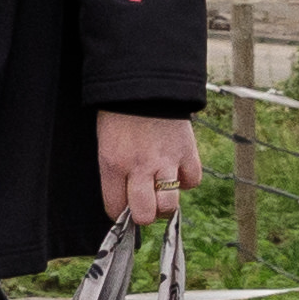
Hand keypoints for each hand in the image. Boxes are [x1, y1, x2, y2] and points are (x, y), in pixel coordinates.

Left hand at [97, 111, 202, 226]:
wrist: (144, 84)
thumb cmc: (119, 114)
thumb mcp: (106, 144)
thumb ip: (114, 173)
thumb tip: (125, 200)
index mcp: (112, 164)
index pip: (116, 209)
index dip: (121, 212)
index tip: (125, 207)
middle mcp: (139, 167)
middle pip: (145, 215)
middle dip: (145, 213)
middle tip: (146, 201)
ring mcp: (165, 161)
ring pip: (169, 206)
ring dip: (166, 202)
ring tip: (162, 190)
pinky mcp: (187, 152)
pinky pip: (192, 182)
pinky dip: (186, 180)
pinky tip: (177, 170)